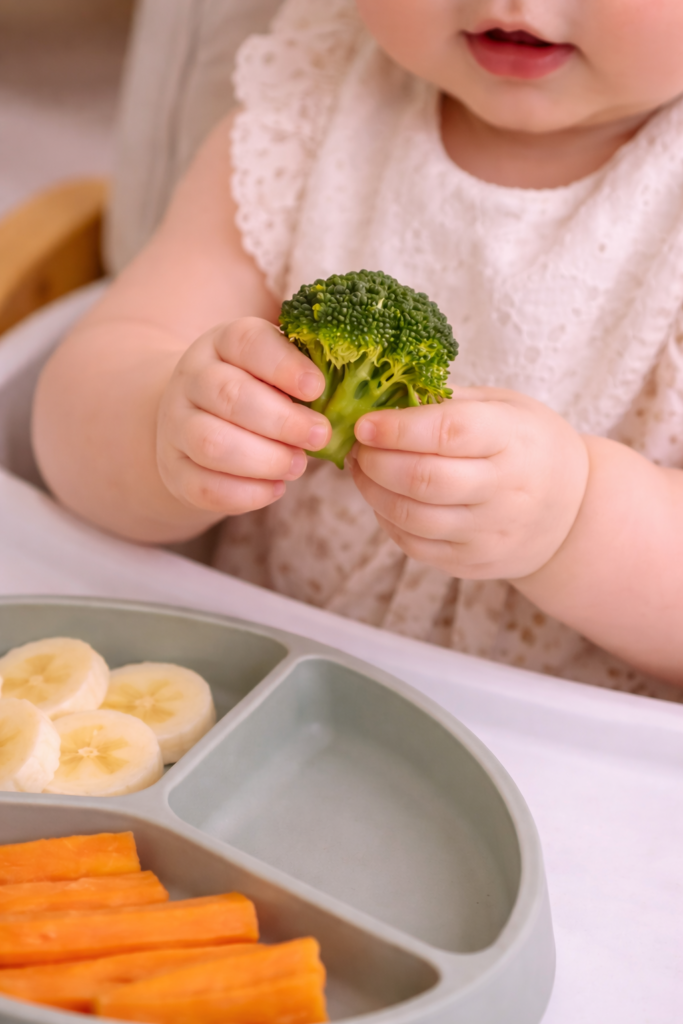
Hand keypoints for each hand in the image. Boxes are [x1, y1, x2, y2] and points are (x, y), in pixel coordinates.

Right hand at [156, 318, 330, 514]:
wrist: (192, 417)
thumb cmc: (253, 389)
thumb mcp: (270, 366)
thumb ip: (302, 369)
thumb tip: (354, 382)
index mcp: (221, 343)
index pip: (246, 342)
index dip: (284, 365)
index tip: (317, 388)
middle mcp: (192, 379)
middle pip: (230, 395)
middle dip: (282, 421)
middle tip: (321, 435)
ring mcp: (176, 425)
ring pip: (211, 443)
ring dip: (263, 459)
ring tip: (298, 466)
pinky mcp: (173, 468)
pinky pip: (202, 486)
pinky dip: (244, 493)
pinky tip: (275, 488)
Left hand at [350, 387, 589, 579]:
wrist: (572, 511)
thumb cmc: (527, 444)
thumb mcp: (505, 406)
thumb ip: (449, 402)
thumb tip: (383, 397)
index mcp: (514, 438)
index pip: (450, 433)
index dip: (398, 429)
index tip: (364, 423)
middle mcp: (506, 489)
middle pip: (425, 480)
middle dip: (377, 462)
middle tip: (358, 447)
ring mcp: (490, 531)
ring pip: (414, 518)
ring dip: (373, 493)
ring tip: (363, 470)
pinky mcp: (473, 561)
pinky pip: (415, 546)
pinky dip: (388, 521)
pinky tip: (382, 499)